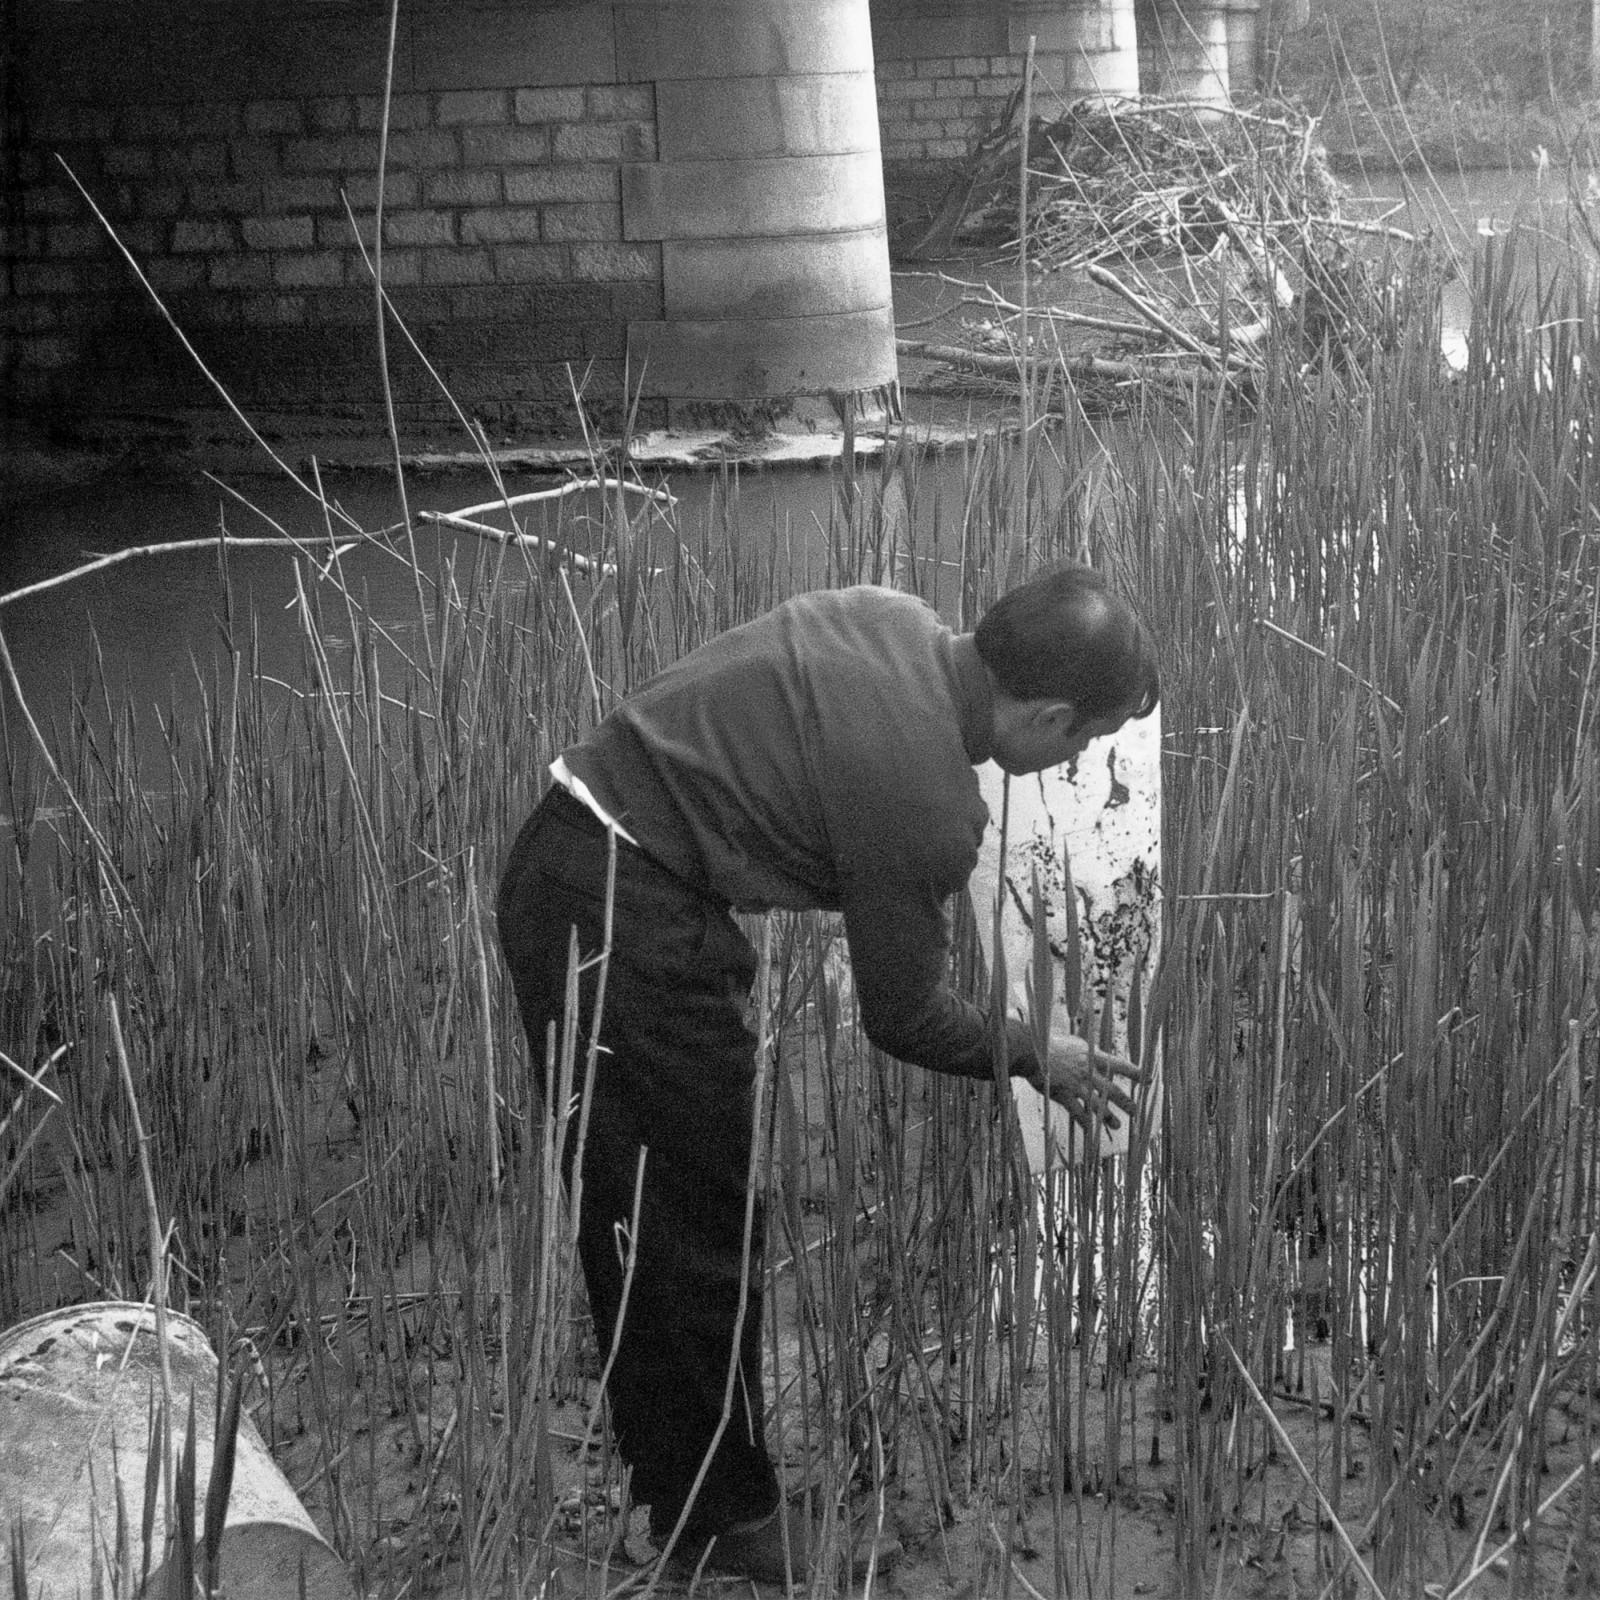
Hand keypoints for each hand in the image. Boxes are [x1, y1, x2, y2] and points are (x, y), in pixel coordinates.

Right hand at [1024, 1034, 1144, 1138]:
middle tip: (1136, 1110)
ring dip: (1109, 1116)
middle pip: (1113, 1089)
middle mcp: (1088, 1072)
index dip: (1135, 1073)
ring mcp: (1077, 1085)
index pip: (1120, 1065)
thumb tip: (1093, 1049)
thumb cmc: (1047, 1042)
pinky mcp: (1064, 1095)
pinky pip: (1077, 1112)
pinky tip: (1091, 1132)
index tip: (1148, 1079)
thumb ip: (1084, 1049)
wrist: (1030, 1049)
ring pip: (1098, 1104)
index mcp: (1092, 1055)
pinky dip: (1085, 1123)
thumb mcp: (1072, 1041)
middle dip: (1126, 1102)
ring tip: (1118, 1125)